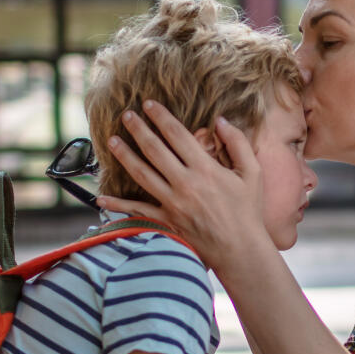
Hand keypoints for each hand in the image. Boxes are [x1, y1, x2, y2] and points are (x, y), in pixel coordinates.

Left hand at [101, 101, 270, 276]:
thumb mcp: (253, 173)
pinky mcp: (167, 221)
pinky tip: (102, 197)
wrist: (240, 250)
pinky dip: (119, 204)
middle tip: (125, 115)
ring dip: (125, 156)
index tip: (148, 104)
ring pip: (142, 174)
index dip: (161, 117)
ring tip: (112, 141)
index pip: (177, 135)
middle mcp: (185, 183)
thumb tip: (220, 120)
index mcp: (206, 169)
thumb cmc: (248, 211)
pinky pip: (138, 210)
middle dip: (138, 129)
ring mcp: (173, 203)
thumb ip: (238, 143)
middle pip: (155, 150)